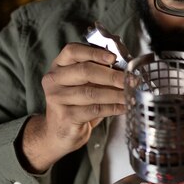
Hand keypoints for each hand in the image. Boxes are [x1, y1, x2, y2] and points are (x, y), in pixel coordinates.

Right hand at [20, 42, 125, 171]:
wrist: (59, 132)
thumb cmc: (75, 104)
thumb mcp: (83, 84)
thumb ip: (98, 73)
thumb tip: (125, 71)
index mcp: (58, 66)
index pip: (72, 51)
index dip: (94, 52)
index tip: (113, 58)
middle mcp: (54, 80)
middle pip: (84, 71)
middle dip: (112, 76)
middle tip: (129, 80)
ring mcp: (57, 99)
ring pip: (91, 93)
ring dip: (115, 94)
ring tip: (129, 94)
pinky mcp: (65, 116)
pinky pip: (94, 110)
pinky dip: (112, 108)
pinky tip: (123, 107)